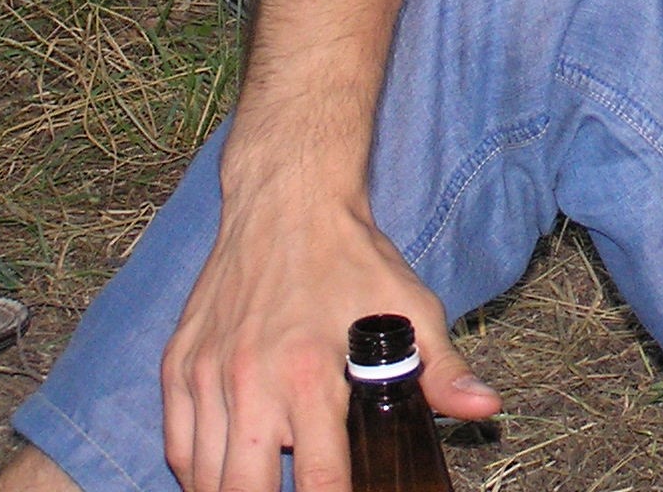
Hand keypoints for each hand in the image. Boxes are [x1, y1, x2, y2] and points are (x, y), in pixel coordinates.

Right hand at [158, 190, 499, 491]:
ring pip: (203, 477)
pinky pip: (178, 445)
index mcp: (307, 374)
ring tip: (268, 486)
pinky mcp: (178, 365)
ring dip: (236, 490)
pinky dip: (200, 471)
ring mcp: (205, 374)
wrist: (287, 200)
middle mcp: (247, 380)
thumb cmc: (350, 256)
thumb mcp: (410, 307)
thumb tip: (485, 410)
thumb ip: (442, 369)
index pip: (316, 479)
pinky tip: (230, 471)